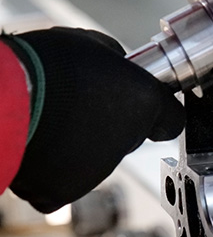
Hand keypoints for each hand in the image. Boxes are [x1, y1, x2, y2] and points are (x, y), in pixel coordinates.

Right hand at [3, 28, 183, 212]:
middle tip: (80, 108)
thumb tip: (118, 69)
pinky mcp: (63, 192)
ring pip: (96, 161)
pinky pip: (63, 183)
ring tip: (53, 123)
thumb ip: (119, 64)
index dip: (158, 113)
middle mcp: (128, 141)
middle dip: (111, 125)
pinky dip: (52, 171)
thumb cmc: (47, 63)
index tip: (145, 108)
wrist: (4, 98)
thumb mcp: (95, 44)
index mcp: (145, 103)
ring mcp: (97, 170)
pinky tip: (40, 145)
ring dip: (81, 147)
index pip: (172, 120)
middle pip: (129, 138)